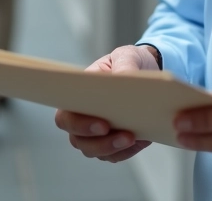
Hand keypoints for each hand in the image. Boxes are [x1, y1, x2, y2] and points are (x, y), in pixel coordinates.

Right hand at [54, 45, 161, 162]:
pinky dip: (128, 151)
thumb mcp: (126, 55)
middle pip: (79, 141)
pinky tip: (142, 140)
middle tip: (126, 136)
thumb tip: (124, 79)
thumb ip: (124, 65)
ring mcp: (96, 133)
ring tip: (134, 138)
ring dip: (115, 149)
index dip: (79, 125)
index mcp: (78, 96)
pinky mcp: (113, 142)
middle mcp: (82, 118)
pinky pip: (115, 155)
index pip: (66, 118)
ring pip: (97, 151)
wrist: (146, 70)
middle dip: (101, 143)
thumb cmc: (128, 61)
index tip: (103, 124)